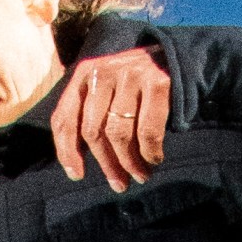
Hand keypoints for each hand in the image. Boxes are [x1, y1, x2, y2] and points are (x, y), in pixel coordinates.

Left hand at [49, 46, 171, 192]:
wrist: (176, 56)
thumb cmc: (135, 85)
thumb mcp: (105, 90)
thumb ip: (88, 115)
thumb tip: (75, 161)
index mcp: (84, 75)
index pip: (65, 119)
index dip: (67, 151)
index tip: (77, 175)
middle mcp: (103, 73)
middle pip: (93, 132)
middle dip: (106, 164)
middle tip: (120, 184)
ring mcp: (130, 76)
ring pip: (119, 134)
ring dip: (130, 163)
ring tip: (140, 176)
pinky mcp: (157, 83)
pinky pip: (147, 131)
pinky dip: (150, 152)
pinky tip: (154, 159)